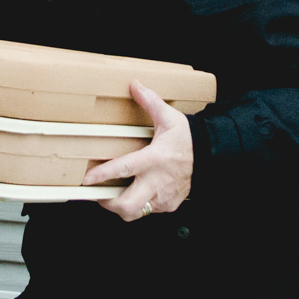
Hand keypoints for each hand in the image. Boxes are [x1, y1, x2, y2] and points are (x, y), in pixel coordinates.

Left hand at [83, 79, 192, 221]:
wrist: (210, 156)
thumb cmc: (188, 139)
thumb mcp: (169, 118)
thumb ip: (150, 102)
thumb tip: (135, 86)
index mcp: (154, 159)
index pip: (124, 169)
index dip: (103, 175)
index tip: (87, 179)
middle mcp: (157, 181)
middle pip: (127, 205)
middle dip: (108, 203)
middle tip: (97, 193)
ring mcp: (163, 196)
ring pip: (136, 213)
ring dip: (121, 207)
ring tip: (112, 196)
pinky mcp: (168, 205)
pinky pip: (148, 211)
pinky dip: (138, 205)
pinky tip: (135, 194)